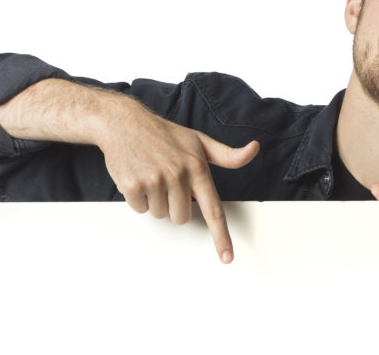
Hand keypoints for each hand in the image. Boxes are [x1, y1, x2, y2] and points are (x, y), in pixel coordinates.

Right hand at [98, 106, 258, 264]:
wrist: (125, 123)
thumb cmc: (164, 134)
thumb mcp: (199, 141)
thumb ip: (226, 154)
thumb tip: (253, 150)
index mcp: (197, 166)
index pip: (213, 208)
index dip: (221, 236)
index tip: (227, 256)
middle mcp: (177, 174)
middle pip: (181, 217)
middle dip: (174, 204)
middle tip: (168, 180)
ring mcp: (154, 180)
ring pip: (160, 214)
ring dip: (156, 200)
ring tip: (152, 174)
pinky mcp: (133, 185)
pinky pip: (141, 209)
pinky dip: (139, 198)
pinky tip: (139, 176)